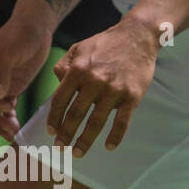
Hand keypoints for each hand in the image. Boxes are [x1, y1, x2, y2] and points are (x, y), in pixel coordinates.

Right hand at [0, 14, 53, 139]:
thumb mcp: (10, 50)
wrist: (36, 27)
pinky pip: (7, 107)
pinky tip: (17, 126)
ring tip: (14, 133)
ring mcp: (0, 85)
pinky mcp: (13, 88)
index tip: (7, 107)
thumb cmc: (20, 33)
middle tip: (12, 129)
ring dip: (2, 122)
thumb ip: (2, 72)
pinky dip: (10, 118)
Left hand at [47, 15, 159, 155]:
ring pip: (96, 122)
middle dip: (66, 135)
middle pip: (76, 115)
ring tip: (78, 153)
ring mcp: (114, 90)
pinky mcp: (132, 96)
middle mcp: (94, 81)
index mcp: (78, 70)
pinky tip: (109, 147)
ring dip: (85, 141)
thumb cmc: (106, 43)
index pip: (60, 100)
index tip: (51, 132)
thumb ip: (64, 65)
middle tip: (60, 148)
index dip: (54, 118)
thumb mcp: (78, 48)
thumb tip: (56, 82)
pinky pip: (122, 122)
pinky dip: (115, 137)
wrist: (138, 36)